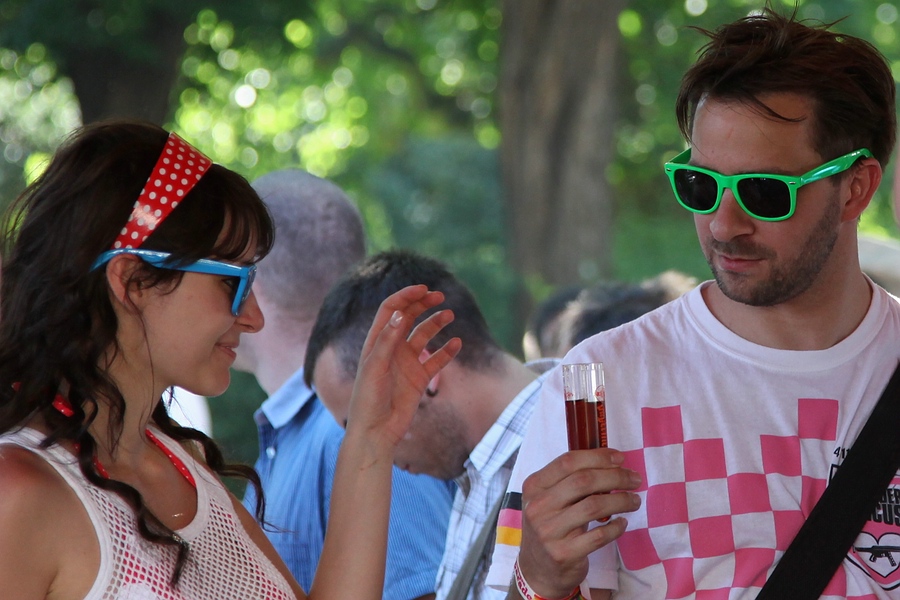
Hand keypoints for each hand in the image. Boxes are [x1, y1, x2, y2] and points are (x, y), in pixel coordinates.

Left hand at [346, 284, 460, 448]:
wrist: (376, 432)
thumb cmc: (368, 400)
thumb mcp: (374, 368)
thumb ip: (387, 341)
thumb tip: (398, 313)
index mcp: (376, 342)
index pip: (390, 310)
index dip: (405, 297)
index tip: (423, 289)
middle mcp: (392, 348)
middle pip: (408, 317)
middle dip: (422, 304)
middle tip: (440, 296)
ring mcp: (406, 362)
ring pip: (424, 335)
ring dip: (436, 323)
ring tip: (450, 315)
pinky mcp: (419, 378)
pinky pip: (436, 359)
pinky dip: (447, 350)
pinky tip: (457, 343)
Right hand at [517, 448, 641, 597]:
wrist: (538, 569)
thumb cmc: (550, 526)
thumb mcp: (549, 500)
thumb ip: (570, 482)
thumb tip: (610, 464)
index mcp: (534, 486)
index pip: (568, 462)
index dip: (597, 456)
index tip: (620, 458)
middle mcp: (538, 506)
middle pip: (583, 481)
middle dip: (615, 476)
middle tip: (634, 479)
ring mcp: (549, 531)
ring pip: (594, 506)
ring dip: (621, 500)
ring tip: (634, 500)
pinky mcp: (564, 553)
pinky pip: (599, 536)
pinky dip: (616, 528)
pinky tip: (623, 523)